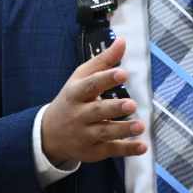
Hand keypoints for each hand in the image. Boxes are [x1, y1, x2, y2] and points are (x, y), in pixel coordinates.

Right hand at [39, 35, 145, 167]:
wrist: (49, 133)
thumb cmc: (72, 99)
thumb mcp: (81, 78)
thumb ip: (103, 61)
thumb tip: (122, 41)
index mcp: (76, 93)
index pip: (90, 85)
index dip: (106, 79)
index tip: (123, 73)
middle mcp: (79, 114)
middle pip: (97, 111)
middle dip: (114, 108)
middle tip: (131, 104)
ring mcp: (85, 134)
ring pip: (104, 132)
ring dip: (123, 129)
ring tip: (140, 126)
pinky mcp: (92, 150)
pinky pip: (110, 150)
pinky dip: (127, 149)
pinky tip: (142, 147)